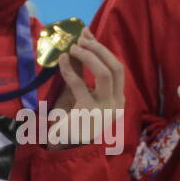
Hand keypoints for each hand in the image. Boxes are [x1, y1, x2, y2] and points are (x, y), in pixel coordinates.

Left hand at [49, 28, 125, 148]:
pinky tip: (61, 61)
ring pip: (105, 73)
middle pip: (116, 68)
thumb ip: (82, 69)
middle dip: (99, 50)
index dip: (102, 49)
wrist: (67, 146)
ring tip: (73, 48)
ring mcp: (106, 109)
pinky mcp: (89, 112)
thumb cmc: (75, 118)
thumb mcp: (82, 91)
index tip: (87, 35)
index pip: (117, 68)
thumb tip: (80, 41)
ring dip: (89, 57)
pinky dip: (69, 70)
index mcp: (119, 98)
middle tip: (81, 39)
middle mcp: (117, 103)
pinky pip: (80, 85)